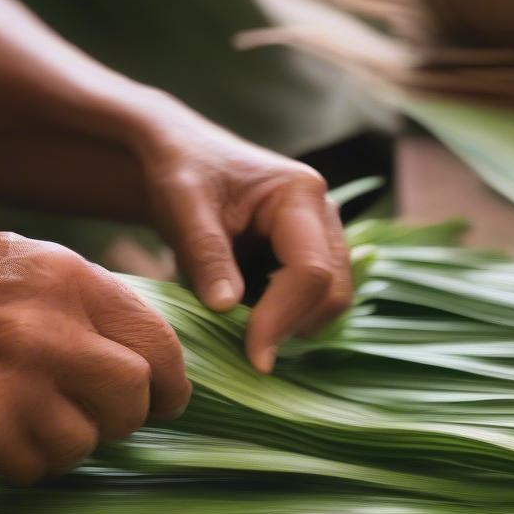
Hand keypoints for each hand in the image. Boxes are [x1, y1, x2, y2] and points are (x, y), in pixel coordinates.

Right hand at [0, 233, 190, 483]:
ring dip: (67, 444)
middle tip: (103, 422)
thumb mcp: (5, 260)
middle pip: (137, 393)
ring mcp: (19, 376)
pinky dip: (25, 464)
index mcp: (63, 273)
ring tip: (30, 425)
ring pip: (89, 439)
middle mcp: (50, 322)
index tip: (167, 399)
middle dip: (127, 417)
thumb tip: (137, 328)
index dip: (171, 377)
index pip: (155, 334)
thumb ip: (72, 287)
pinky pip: (40, 467)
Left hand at [135, 106, 352, 374]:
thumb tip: (226, 309)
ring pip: (327, 304)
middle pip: (333, 293)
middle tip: (242, 350)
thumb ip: (205, 255)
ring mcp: (320, 239)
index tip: (253, 357)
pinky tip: (242, 314)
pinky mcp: (307, 259)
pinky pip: (308, 303)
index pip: (312, 272)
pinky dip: (279, 319)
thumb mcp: (183, 207)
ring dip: (286, 326)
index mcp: (301, 195)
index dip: (284, 319)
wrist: (179, 156)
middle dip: (292, 327)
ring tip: (236, 325)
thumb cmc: (180, 171)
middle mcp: (323, 216)